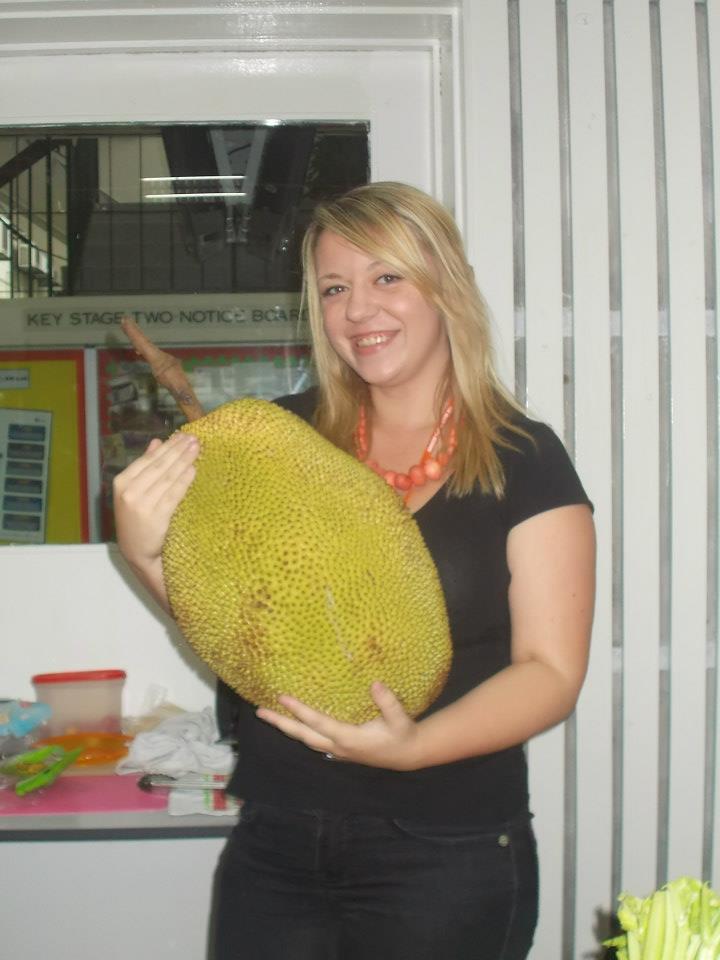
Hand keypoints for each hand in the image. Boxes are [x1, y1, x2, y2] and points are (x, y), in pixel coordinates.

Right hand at [113, 431, 199, 574]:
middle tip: (194, 439)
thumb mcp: (133, 491)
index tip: (183, 436)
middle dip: (178, 450)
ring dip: (183, 461)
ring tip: (196, 450)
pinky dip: (183, 481)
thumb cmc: (136, 519)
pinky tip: (193, 470)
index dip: (167, 447)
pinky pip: (173, 495)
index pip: (148, 460)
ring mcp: (141, 505)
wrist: (136, 551)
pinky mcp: (155, 518)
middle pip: (159, 466)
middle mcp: (129, 492)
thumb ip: (144, 466)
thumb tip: (157, 442)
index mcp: (122, 482)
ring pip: (167, 478)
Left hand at [256, 682, 422, 770]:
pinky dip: (300, 733)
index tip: (282, 697)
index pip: (317, 722)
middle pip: (303, 735)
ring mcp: (337, 751)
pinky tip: (293, 726)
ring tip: (270, 716)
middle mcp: (338, 746)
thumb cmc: (402, 735)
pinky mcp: (340, 751)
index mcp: (348, 738)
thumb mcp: (399, 718)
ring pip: (306, 740)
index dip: (299, 710)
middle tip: (260, 712)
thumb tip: (375, 683)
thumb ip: (388, 702)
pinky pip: (313, 741)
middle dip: (281, 723)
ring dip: (287, 728)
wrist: (407, 755)